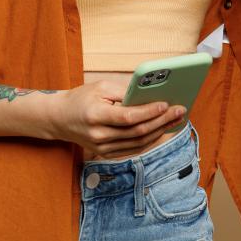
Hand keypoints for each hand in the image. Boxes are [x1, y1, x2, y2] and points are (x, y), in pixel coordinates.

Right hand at [49, 79, 185, 158]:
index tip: (166, 104)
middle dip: (162, 121)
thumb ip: (125, 92)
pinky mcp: (107, 153)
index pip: (128, 117)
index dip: (148, 112)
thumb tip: (151, 95)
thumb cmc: (82, 98)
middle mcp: (99, 136)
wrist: (60, 118)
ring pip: (138, 142)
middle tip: (180, 110)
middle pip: (137, 132)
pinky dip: (150, 139)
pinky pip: (134, 148)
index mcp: (96, 116)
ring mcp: (103, 148)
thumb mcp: (101, 87)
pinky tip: (163, 129)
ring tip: (177, 119)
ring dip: (160, 131)